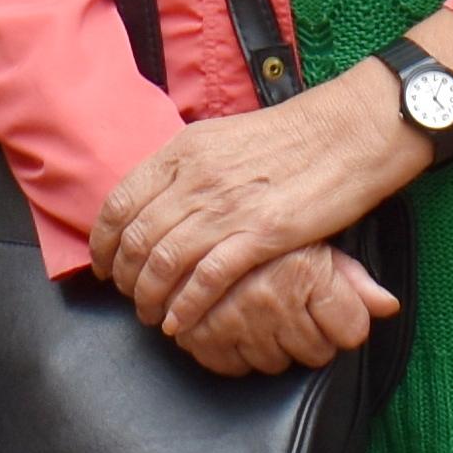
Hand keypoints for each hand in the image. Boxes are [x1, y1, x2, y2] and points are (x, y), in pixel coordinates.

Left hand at [95, 80, 417, 339]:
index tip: (105, 266)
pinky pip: (207, 280)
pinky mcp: (260, 234)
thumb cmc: (292, 136)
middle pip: (137, 240)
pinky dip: (186, 307)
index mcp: (184, 151)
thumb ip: (187, 168)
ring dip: (151, 298)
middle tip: (131, 298)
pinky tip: (182, 321)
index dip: (104, 243)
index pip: (121, 203)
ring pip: (164, 264)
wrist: (349, 131)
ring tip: (154, 315)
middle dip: (126, 279)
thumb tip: (158, 198)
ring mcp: (226, 207)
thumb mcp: (224, 138)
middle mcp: (196, 178)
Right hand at [162, 242, 402, 375]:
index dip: (344, 322)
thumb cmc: (268, 230)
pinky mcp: (199, 333)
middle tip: (294, 309)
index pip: (352, 331)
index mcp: (305, 271)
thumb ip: (354, 278)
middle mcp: (269, 298)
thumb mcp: (316, 242)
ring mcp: (232, 318)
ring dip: (273, 346)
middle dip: (310, 336)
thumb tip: (388, 306)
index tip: (331, 310)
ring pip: (275, 363)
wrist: (202, 219)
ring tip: (264, 314)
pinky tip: (238, 326)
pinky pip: (231, 367)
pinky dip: (235, 352)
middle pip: (316, 353)